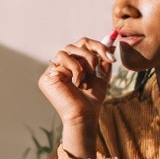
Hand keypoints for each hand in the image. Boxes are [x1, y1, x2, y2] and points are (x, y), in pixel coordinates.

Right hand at [38, 38, 111, 156]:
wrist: (85, 116)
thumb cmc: (92, 100)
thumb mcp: (102, 76)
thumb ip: (104, 60)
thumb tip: (112, 43)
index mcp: (73, 64)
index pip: (83, 45)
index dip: (97, 46)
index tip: (111, 57)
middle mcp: (62, 65)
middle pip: (76, 44)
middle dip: (92, 52)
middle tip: (100, 64)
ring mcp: (53, 70)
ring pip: (68, 49)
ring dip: (83, 59)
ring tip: (88, 74)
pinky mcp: (47, 76)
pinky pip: (61, 57)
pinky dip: (74, 67)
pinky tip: (78, 81)